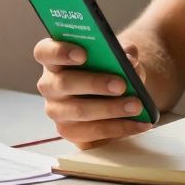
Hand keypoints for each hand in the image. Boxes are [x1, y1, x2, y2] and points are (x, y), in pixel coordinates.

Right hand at [33, 38, 153, 148]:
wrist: (114, 93)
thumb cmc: (108, 67)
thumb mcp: (116, 55)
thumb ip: (123, 52)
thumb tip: (129, 60)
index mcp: (54, 59)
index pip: (45, 52)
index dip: (60, 52)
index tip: (83, 54)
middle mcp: (49, 85)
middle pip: (64, 83)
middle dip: (94, 83)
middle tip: (121, 85)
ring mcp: (57, 110)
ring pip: (79, 111)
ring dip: (110, 109)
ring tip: (136, 105)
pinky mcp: (70, 132)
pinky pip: (92, 132)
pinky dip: (120, 127)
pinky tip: (139, 123)